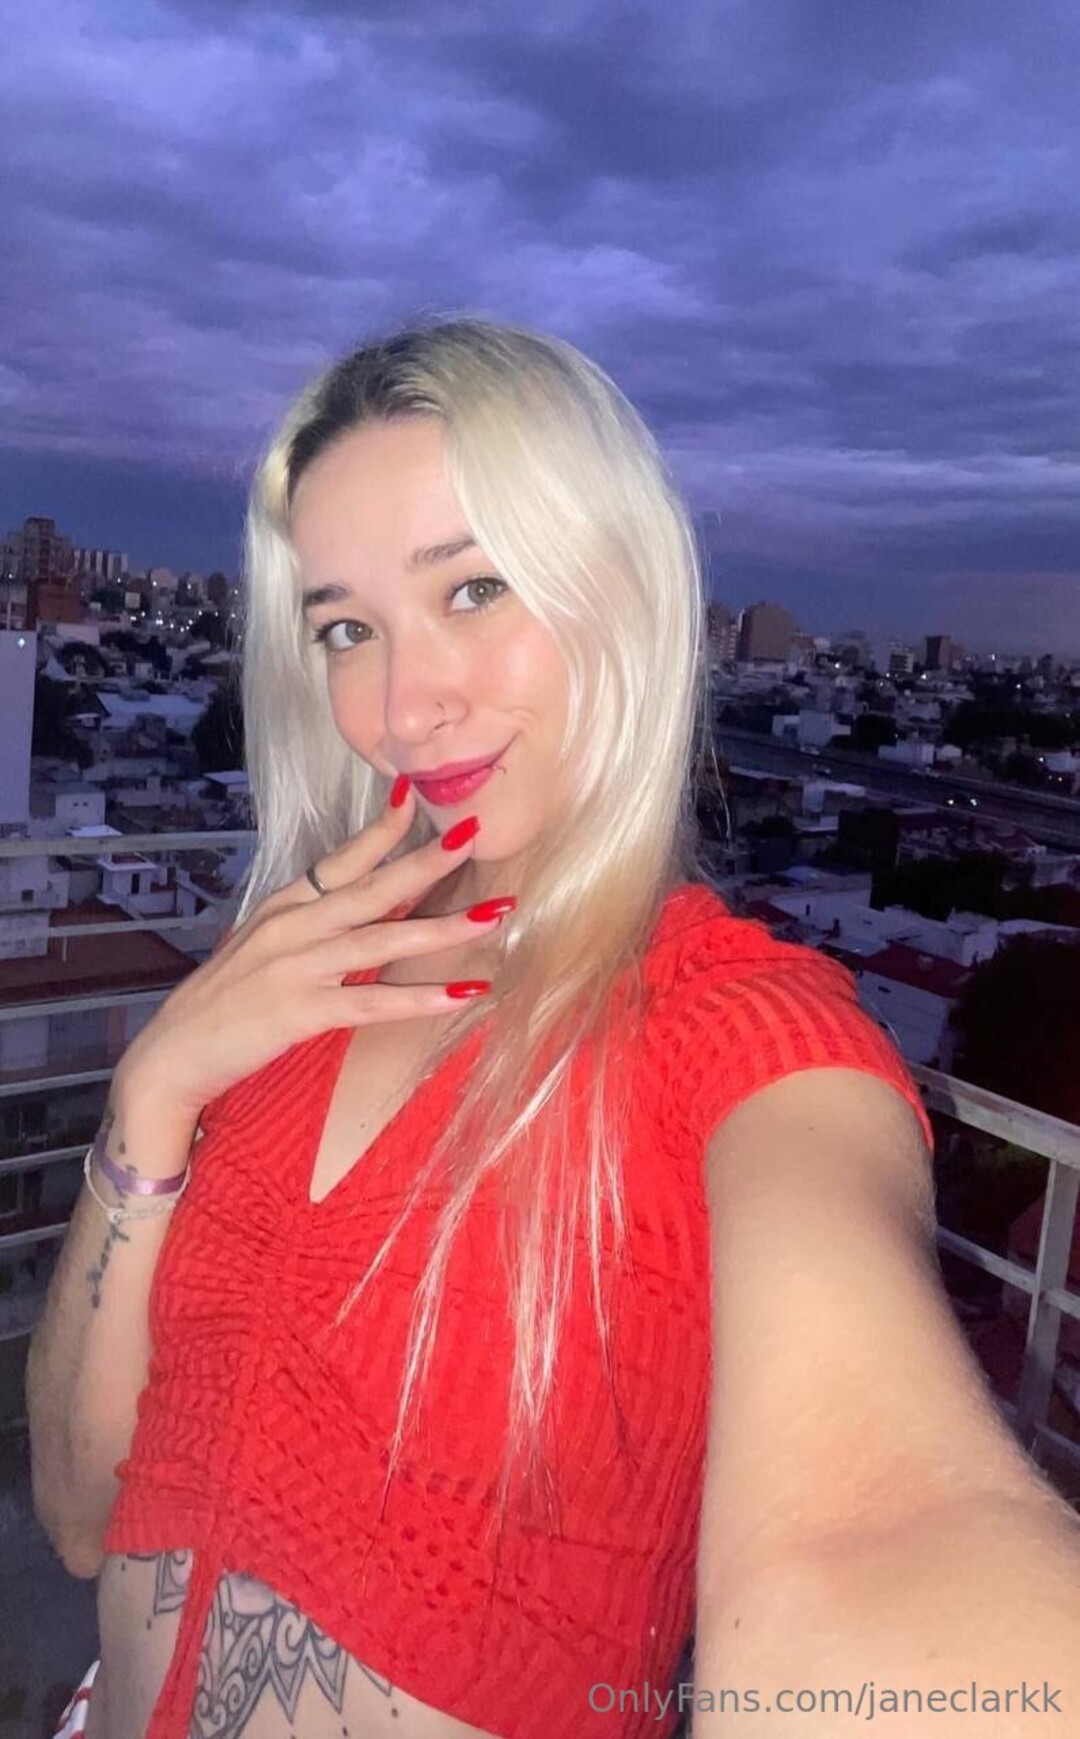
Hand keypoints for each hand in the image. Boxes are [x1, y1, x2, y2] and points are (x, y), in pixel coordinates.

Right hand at [116, 784, 511, 1123]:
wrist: (171, 1056)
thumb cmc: (222, 1006)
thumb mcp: (262, 949)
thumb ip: (308, 926)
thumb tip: (362, 910)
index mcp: (284, 908)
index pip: (341, 859)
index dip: (382, 829)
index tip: (418, 795)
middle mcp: (292, 927)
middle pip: (372, 888)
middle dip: (428, 861)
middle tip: (475, 832)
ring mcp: (297, 967)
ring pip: (383, 939)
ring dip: (443, 928)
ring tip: (494, 915)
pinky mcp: (301, 1012)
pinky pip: (373, 1001)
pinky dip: (421, 998)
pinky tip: (463, 994)